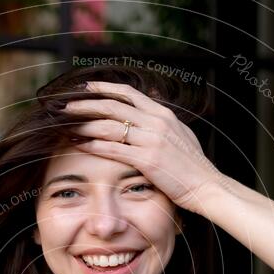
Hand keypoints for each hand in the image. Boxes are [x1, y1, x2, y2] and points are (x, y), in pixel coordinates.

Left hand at [64, 81, 231, 213]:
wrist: (207, 186)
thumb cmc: (193, 165)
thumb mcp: (181, 132)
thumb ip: (163, 116)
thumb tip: (151, 96)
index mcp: (162, 113)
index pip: (128, 93)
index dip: (104, 88)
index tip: (86, 87)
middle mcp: (155, 122)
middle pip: (112, 106)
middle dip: (86, 104)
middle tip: (66, 105)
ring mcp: (151, 140)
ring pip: (109, 126)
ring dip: (84, 125)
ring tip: (66, 126)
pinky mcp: (147, 159)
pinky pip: (113, 149)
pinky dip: (94, 146)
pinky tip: (80, 145)